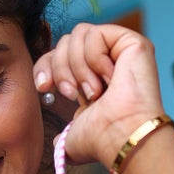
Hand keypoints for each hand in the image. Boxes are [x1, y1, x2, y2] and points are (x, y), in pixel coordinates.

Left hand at [33, 23, 165, 173]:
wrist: (120, 136)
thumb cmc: (101, 140)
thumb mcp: (72, 135)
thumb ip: (62, 134)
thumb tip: (58, 141)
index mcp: (92, 79)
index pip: (59, 54)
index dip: (45, 66)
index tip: (42, 87)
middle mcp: (106, 62)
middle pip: (66, 41)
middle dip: (61, 68)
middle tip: (72, 94)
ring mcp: (119, 51)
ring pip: (78, 33)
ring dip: (78, 66)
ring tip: (93, 91)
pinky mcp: (131, 41)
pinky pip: (96, 33)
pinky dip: (95, 57)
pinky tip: (110, 78)